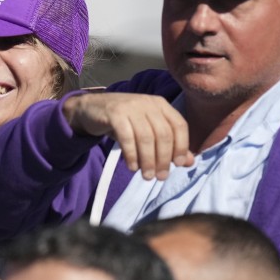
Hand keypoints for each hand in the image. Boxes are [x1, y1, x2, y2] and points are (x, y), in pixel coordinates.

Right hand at [62, 92, 193, 179]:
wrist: (90, 109)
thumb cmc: (123, 122)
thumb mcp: (147, 130)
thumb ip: (168, 144)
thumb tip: (189, 162)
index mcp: (160, 104)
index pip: (179, 125)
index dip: (182, 146)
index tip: (179, 165)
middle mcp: (148, 103)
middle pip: (163, 134)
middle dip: (163, 158)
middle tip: (160, 177)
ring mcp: (131, 106)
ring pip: (145, 137)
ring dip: (147, 160)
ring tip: (146, 176)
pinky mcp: (114, 113)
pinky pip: (127, 137)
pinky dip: (131, 154)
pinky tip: (132, 166)